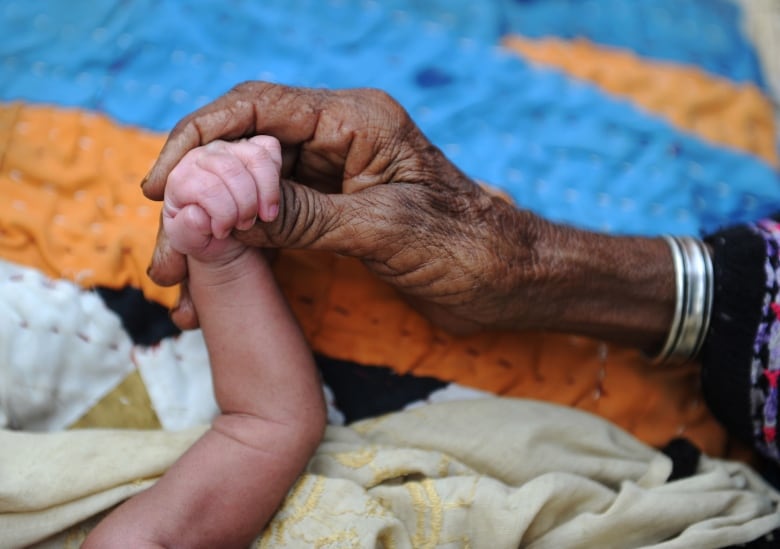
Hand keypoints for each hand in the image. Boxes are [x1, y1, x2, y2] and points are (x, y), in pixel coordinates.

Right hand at [143, 82, 672, 347]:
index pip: (257, 110)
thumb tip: (224, 210)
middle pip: (245, 153)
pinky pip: (273, 222)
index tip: (161, 188)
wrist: (511, 282)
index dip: (200, 141)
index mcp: (356, 121)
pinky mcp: (334, 213)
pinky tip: (218, 283)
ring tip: (180, 282)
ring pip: (251, 191)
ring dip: (213, 232)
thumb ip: (305, 216)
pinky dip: (242, 250)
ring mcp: (334, 177)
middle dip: (198, 200)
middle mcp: (339, 139)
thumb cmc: (468, 248)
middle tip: (167, 259)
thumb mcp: (383, 230)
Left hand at [162, 136, 280, 264]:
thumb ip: (187, 230)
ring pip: (255, 156)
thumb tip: (198, 213)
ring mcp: (228, 148)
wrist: (222, 237)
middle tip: (244, 225)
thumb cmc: (203, 236)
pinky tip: (270, 198)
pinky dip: (275, 175)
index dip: (222, 214)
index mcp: (181, 178)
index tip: (223, 232)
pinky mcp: (251, 146)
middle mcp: (202, 156)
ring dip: (266, 193)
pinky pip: (270, 148)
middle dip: (245, 205)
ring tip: (263, 216)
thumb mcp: (190, 242)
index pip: (207, 187)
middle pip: (231, 169)